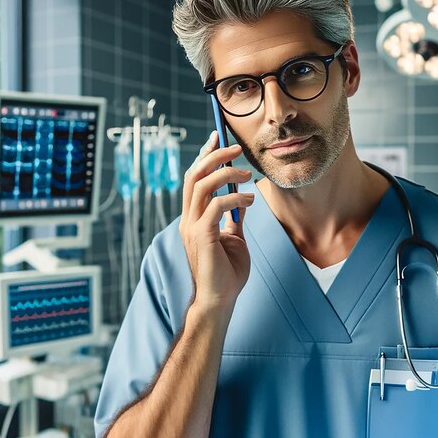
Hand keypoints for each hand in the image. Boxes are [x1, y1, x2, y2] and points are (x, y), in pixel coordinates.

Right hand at [179, 131, 254, 308]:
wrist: (220, 299)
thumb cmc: (226, 272)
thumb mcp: (233, 238)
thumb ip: (233, 218)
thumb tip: (242, 199)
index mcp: (193, 218)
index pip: (193, 179)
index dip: (204, 156)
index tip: (217, 138)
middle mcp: (188, 219)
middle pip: (193, 175)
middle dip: (214, 156)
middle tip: (236, 148)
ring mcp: (192, 227)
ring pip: (201, 186)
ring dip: (226, 173)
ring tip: (248, 175)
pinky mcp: (202, 236)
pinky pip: (215, 207)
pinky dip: (234, 198)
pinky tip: (250, 200)